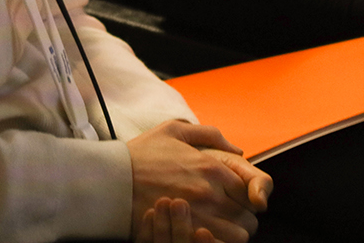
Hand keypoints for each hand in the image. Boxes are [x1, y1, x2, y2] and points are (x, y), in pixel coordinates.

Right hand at [127, 120, 271, 242]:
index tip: (237, 197)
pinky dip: (215, 242)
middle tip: (228, 215)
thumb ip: (209, 134)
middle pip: (248, 217)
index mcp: (212, 167)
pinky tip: (203, 235)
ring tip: (217, 227)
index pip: (251, 189)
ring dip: (231, 233)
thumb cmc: (140, 155)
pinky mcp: (183, 232)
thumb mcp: (173, 130)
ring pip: (237, 236)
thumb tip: (237, 149)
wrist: (112, 179)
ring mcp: (198, 216)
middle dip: (242, 217)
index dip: (249, 196)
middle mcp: (210, 192)